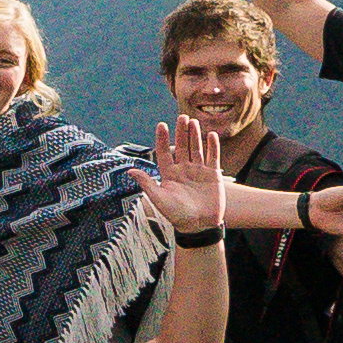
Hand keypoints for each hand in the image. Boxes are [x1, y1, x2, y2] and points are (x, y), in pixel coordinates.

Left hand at [140, 114, 226, 237]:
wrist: (199, 225)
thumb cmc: (177, 215)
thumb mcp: (159, 199)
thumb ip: (147, 184)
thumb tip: (130, 171)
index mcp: (168, 174)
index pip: (164, 152)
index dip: (163, 139)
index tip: (162, 125)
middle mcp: (183, 169)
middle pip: (182, 146)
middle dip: (181, 132)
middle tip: (182, 116)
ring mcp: (198, 171)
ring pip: (196, 148)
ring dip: (195, 135)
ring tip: (194, 122)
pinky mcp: (212, 175)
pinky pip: (212, 157)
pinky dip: (212, 146)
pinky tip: (211, 135)